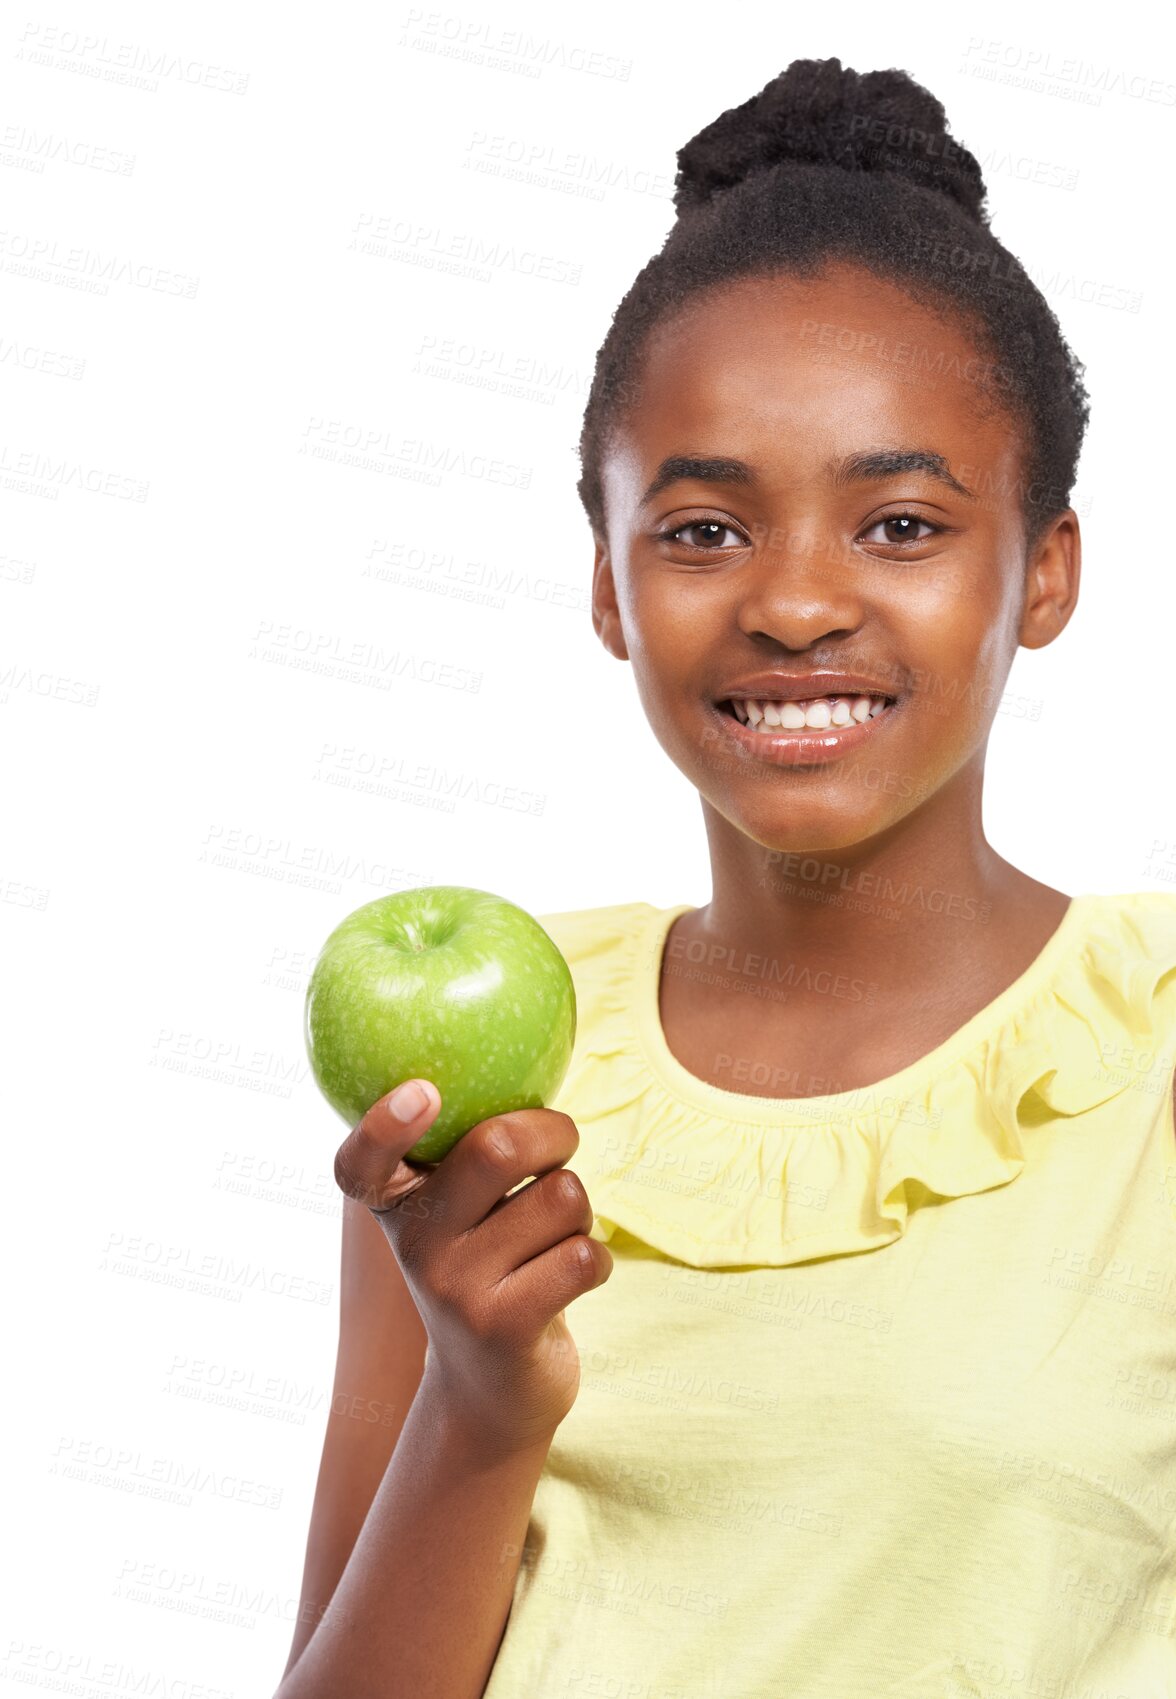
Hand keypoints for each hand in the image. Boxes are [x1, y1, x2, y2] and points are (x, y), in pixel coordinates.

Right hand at [332, 1080, 613, 1454]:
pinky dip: (598, 1258)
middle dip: (553, 1134)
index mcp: (394, 1205)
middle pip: (497, 1148)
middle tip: (559, 1149)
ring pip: (561, 1196)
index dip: (386, 1124)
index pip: (360, 1162)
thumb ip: (469, 1147)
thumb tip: (531, 1054)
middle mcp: (413, 1245)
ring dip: (580, 1210)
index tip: (423, 1093)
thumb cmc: (488, 1265)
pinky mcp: (504, 1328)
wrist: (489, 1392)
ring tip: (554, 1238)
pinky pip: (584, 1255)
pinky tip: (573, 1278)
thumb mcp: (457, 1212)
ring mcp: (455, 1290)